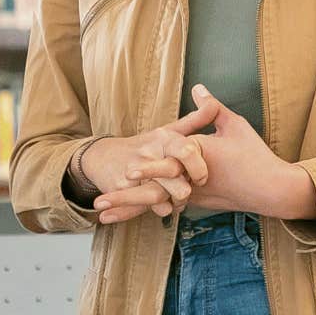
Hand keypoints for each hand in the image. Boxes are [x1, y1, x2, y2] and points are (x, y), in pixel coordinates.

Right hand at [79, 95, 220, 224]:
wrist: (102, 157)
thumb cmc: (143, 146)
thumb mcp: (167, 131)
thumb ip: (194, 121)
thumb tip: (213, 105)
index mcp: (163, 138)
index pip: (187, 150)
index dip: (199, 167)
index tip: (202, 178)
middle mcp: (149, 152)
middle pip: (176, 177)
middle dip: (186, 190)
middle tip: (188, 192)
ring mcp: (134, 172)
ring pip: (161, 195)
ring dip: (174, 202)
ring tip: (176, 201)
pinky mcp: (122, 188)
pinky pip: (146, 206)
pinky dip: (160, 209)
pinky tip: (163, 206)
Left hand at [117, 85, 315, 219]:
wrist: (271, 188)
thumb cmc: (254, 155)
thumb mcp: (235, 125)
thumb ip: (211, 108)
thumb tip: (198, 87)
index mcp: (198, 157)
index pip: (168, 163)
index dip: (146, 168)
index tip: (124, 173)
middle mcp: (191, 179)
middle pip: (154, 189)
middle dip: (126, 195)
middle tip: (100, 201)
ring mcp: (192, 194)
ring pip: (155, 202)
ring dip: (128, 206)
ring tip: (103, 213)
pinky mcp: (195, 202)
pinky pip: (163, 207)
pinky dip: (141, 210)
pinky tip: (123, 216)